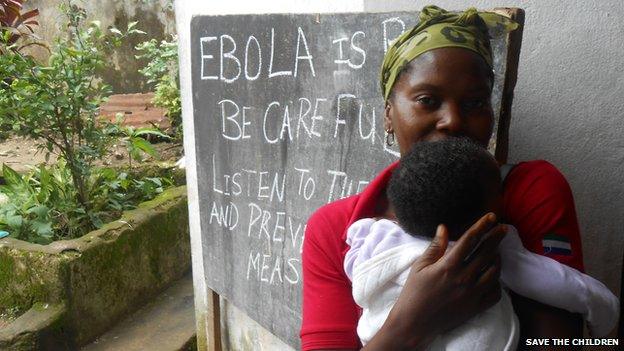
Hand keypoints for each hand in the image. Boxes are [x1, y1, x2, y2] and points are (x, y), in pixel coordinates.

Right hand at [363, 213, 506, 350]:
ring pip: (494, 271)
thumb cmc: (414, 292)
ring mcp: (472, 294)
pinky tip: (493, 276)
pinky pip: (495, 293)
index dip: (482, 226)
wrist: (415, 322)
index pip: (470, 240)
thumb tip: (443, 228)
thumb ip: (435, 247)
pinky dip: (497, 282)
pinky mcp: (475, 307)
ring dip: (498, 258)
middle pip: (486, 252)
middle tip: (504, 228)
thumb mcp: (420, 266)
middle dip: (496, 238)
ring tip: (497, 251)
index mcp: (448, 266)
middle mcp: (464, 278)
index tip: (491, 217)